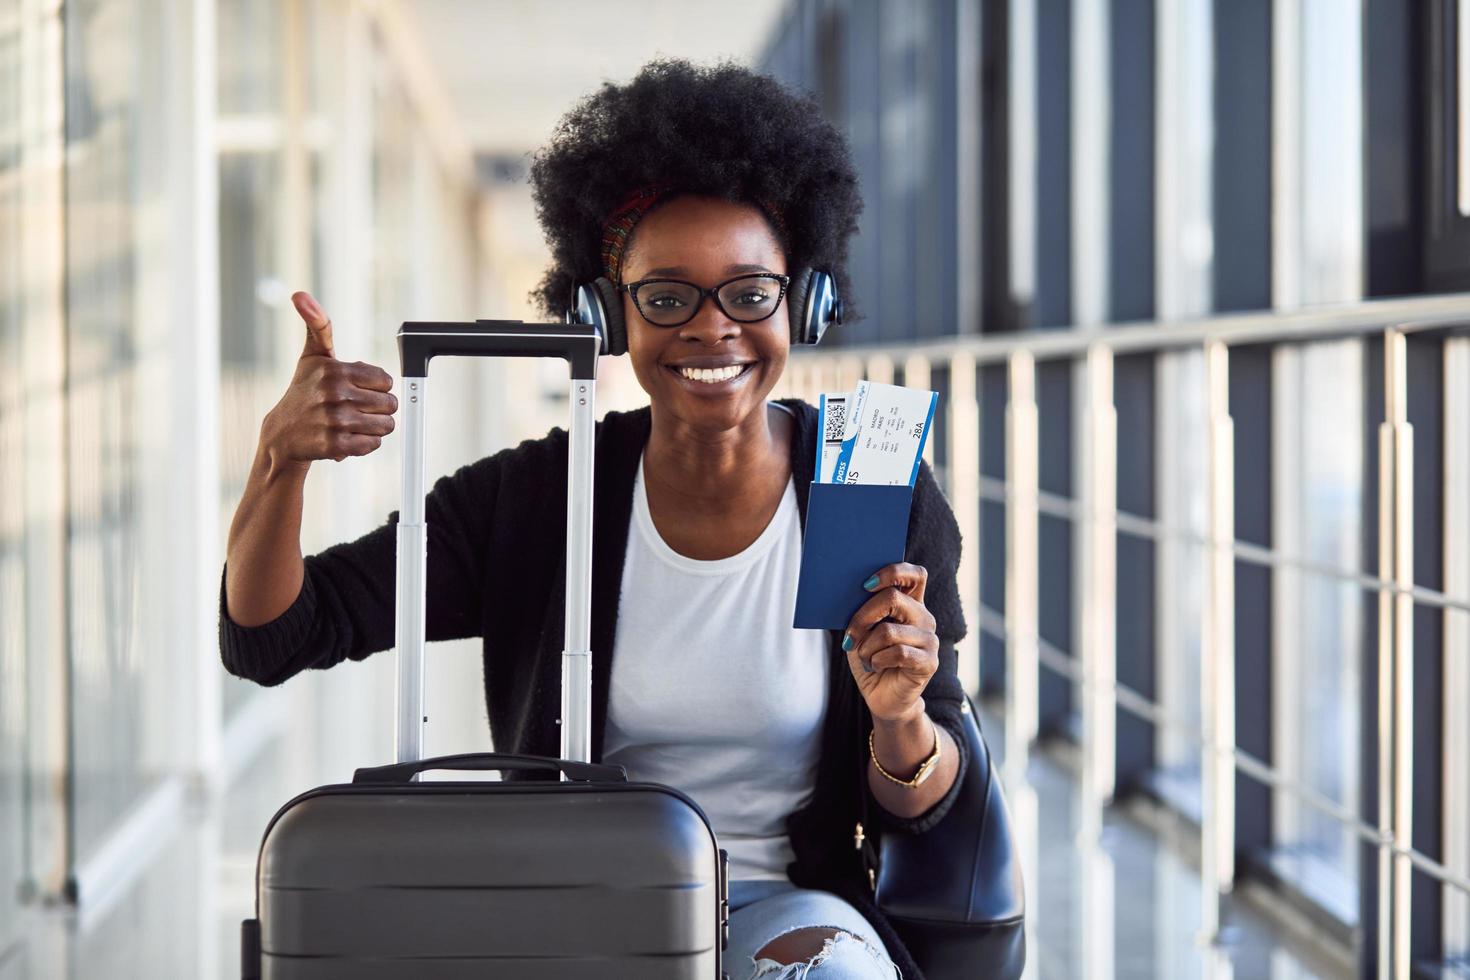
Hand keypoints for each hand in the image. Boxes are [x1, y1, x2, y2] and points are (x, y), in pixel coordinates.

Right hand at [258, 291, 397, 468]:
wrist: (282, 433)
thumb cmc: (304, 391)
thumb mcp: (313, 356)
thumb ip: (318, 324)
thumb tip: (300, 294)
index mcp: (335, 371)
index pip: (386, 381)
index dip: (376, 387)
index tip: (358, 388)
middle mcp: (335, 394)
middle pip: (390, 404)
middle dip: (378, 408)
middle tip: (355, 407)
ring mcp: (335, 421)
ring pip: (386, 425)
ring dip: (374, 426)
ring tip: (352, 422)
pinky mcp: (336, 446)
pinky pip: (373, 444)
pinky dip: (365, 443)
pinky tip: (346, 436)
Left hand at [841, 562, 938, 723]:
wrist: (882, 697)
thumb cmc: (871, 660)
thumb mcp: (862, 632)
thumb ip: (862, 611)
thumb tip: (847, 593)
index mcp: (911, 604)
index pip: (915, 574)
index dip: (892, 571)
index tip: (865, 584)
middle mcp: (924, 617)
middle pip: (894, 598)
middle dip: (863, 616)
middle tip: (851, 634)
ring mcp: (930, 639)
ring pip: (889, 630)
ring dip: (867, 646)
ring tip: (864, 657)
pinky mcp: (930, 662)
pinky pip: (897, 652)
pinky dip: (877, 660)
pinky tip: (875, 666)